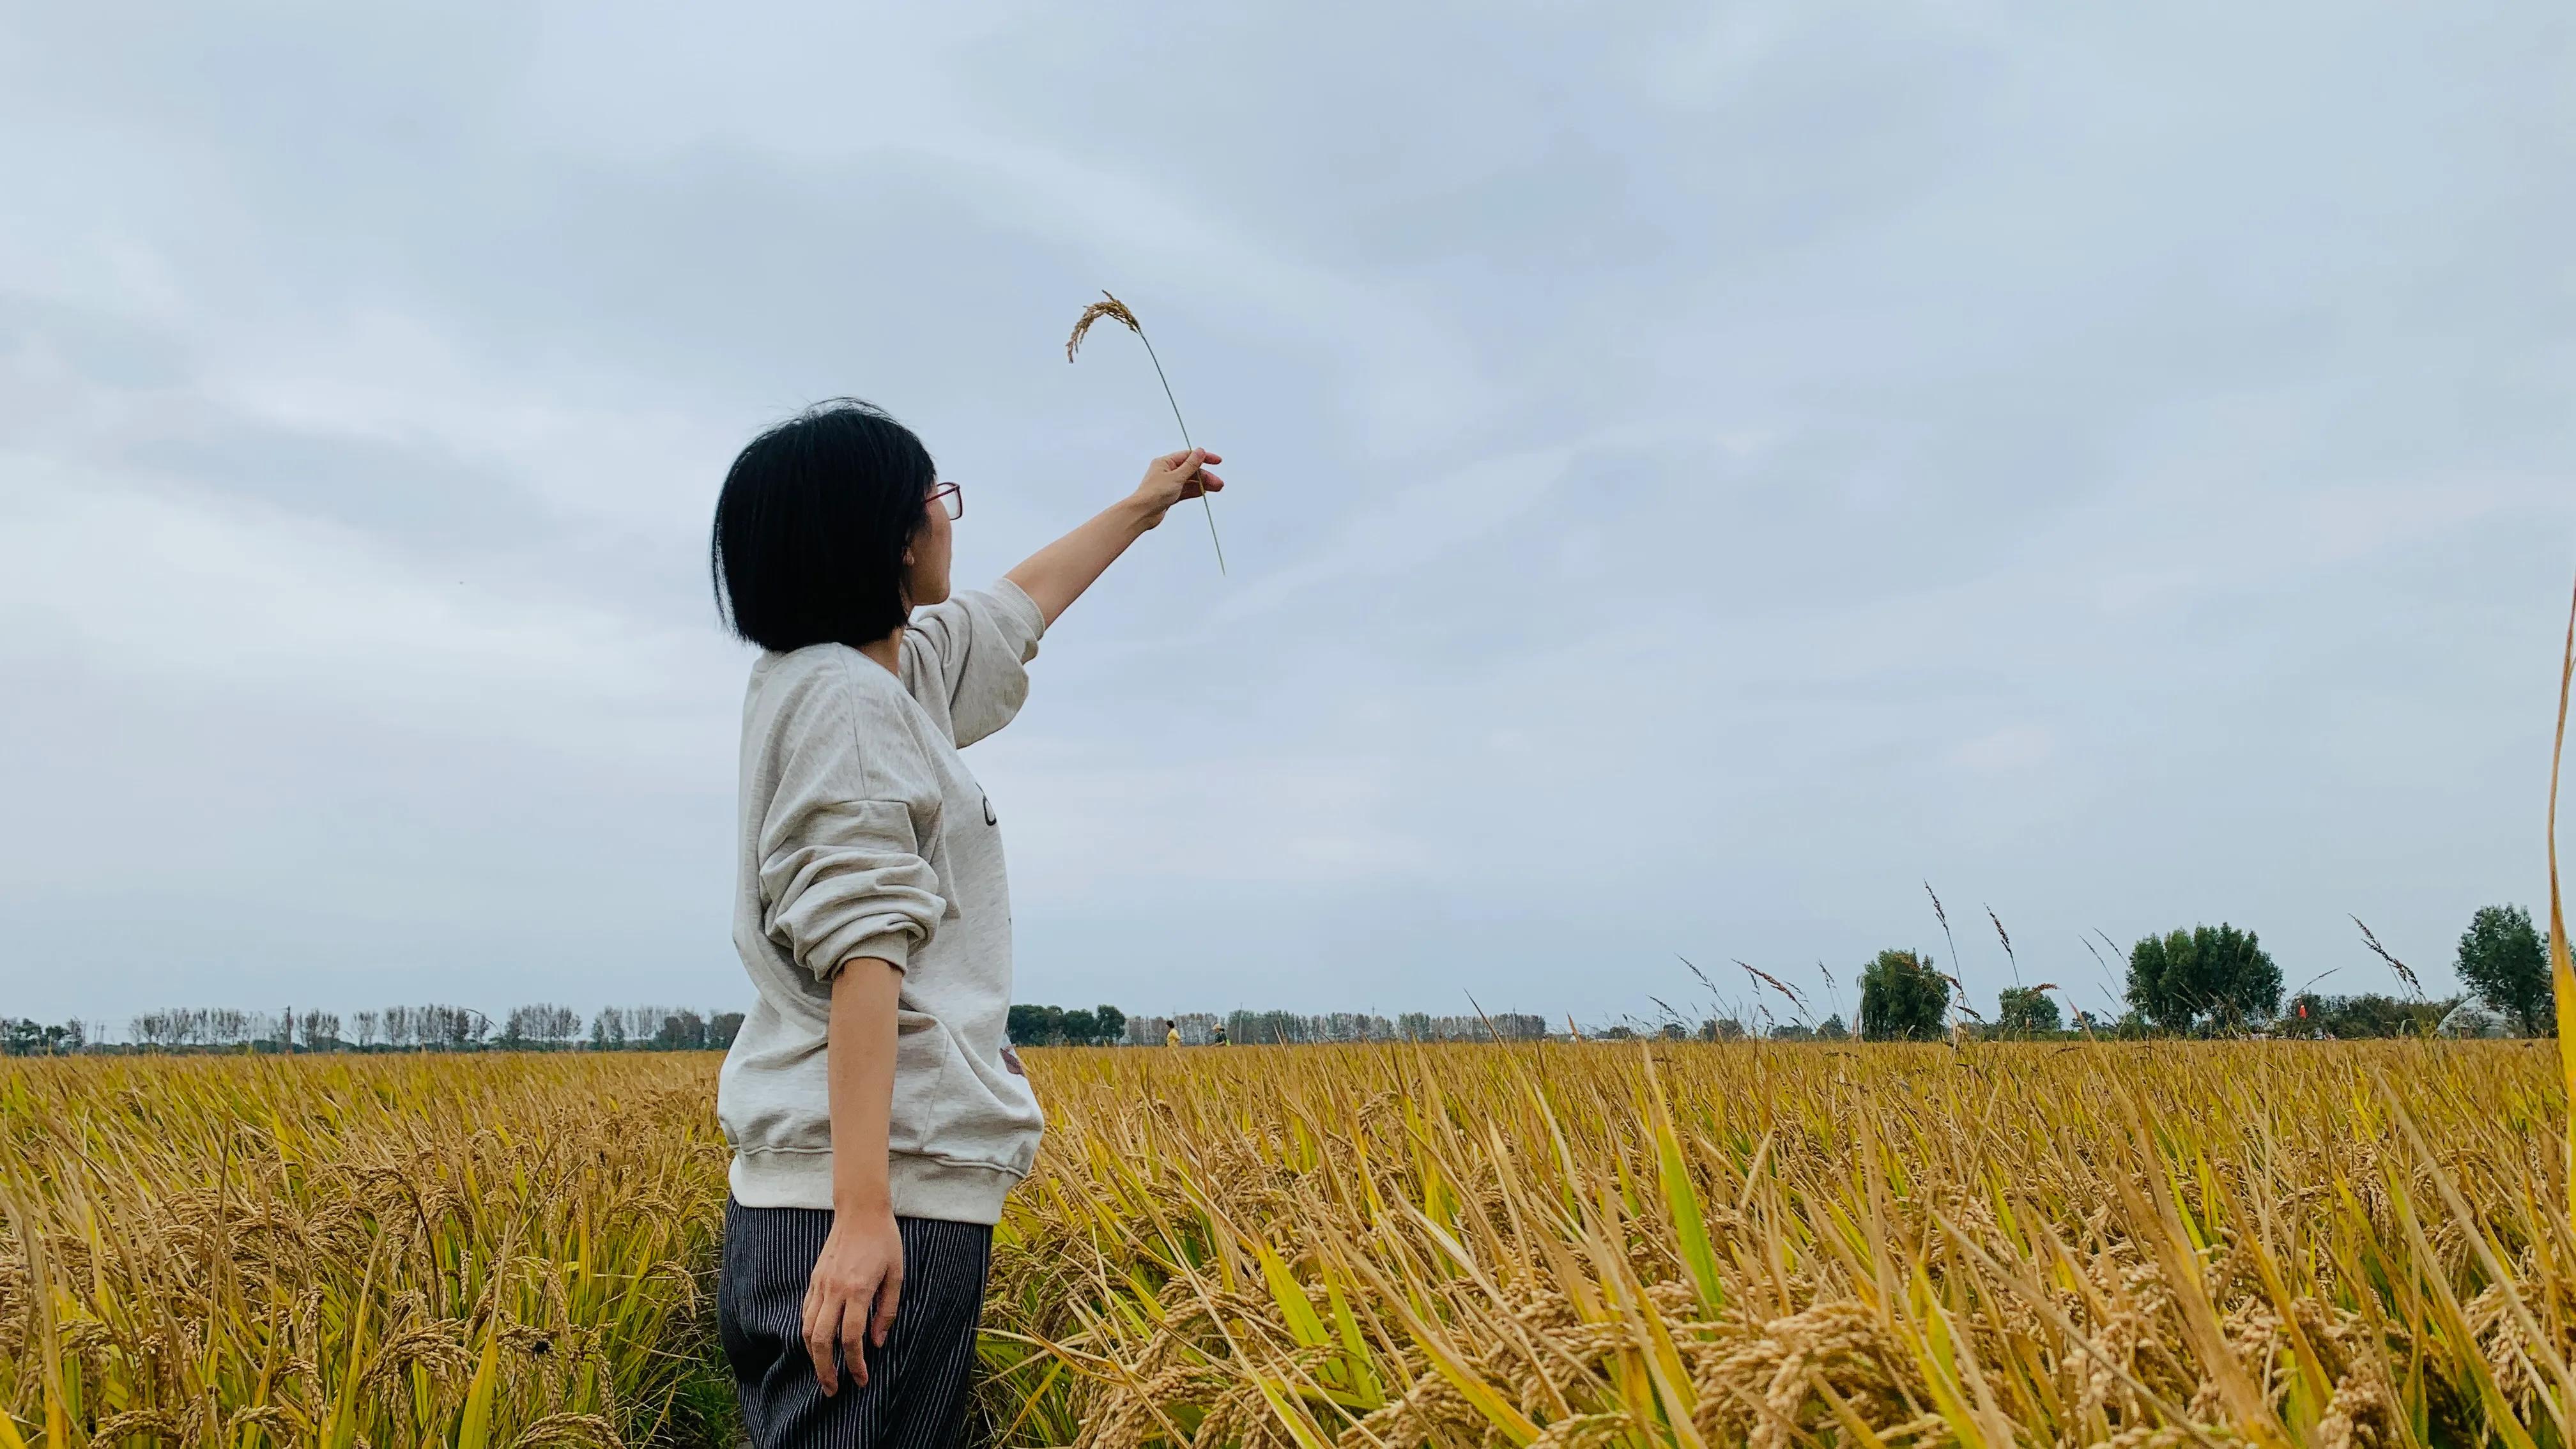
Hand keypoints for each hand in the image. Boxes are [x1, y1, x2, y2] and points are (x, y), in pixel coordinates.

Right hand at [802, 1209, 902, 1394]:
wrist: (860, 1211)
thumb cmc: (885, 1241)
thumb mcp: (897, 1275)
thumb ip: (887, 1311)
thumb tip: (876, 1343)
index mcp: (858, 1289)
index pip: (851, 1337)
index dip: (855, 1364)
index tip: (861, 1379)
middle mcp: (834, 1289)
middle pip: (822, 1340)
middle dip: (825, 1370)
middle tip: (832, 1389)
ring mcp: (820, 1284)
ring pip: (807, 1329)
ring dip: (813, 1356)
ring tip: (823, 1373)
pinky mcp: (814, 1280)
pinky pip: (806, 1313)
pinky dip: (809, 1334)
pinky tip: (817, 1345)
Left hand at [1129, 448, 1224, 530]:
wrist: (1142, 513)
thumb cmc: (1153, 494)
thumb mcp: (1176, 477)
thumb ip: (1191, 465)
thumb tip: (1200, 451)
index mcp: (1165, 463)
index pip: (1188, 456)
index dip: (1204, 458)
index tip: (1217, 461)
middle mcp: (1166, 472)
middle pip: (1191, 470)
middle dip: (1206, 476)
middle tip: (1218, 483)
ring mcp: (1168, 484)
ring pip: (1190, 481)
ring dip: (1203, 484)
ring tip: (1216, 488)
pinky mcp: (1169, 496)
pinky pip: (1185, 491)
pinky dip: (1195, 491)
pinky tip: (1204, 492)